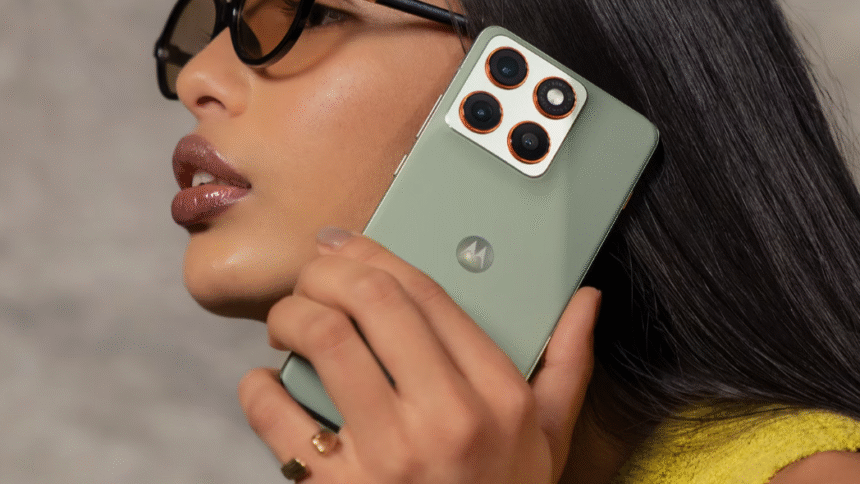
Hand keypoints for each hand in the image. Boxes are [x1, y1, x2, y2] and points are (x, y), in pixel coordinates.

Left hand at [238, 228, 600, 482]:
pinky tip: (268, 383)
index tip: (349, 246)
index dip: (376, 254)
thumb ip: (567, 365)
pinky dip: (259, 387)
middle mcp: (446, 418)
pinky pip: (277, 416)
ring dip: (290, 314)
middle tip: (312, 276)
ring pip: (323, 340)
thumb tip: (585, 302)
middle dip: (327, 270)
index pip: (428, 292)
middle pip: (371, 300)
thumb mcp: (548, 438)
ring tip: (288, 321)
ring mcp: (388, 456)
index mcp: (498, 396)